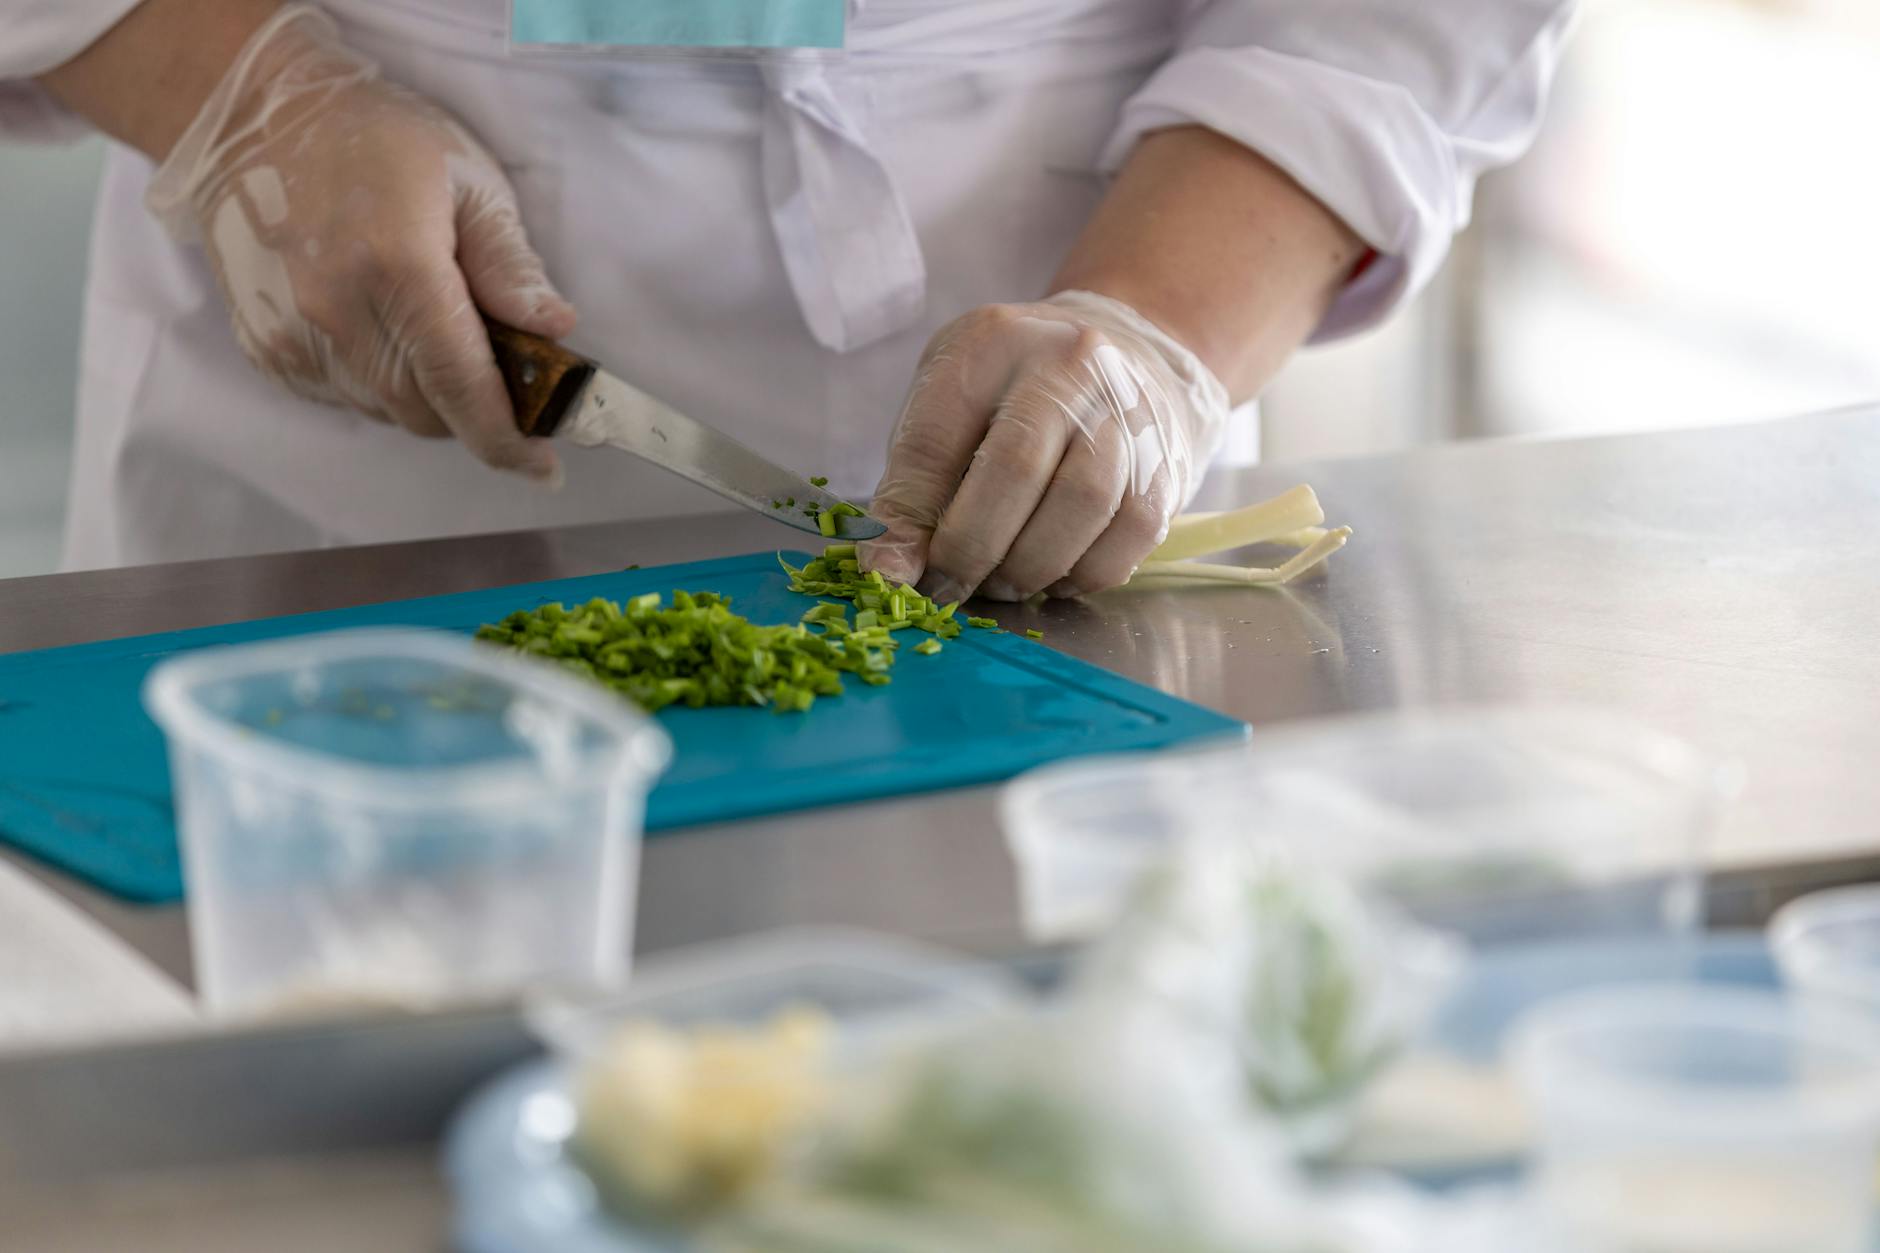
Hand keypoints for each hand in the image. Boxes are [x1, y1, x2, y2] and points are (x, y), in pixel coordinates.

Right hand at [144, 5, 572, 482]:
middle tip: (507, 382)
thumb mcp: (468, 180)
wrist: (251, 116)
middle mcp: (335, 313)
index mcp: (397, 266)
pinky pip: (343, 397)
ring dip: (427, 398)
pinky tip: (386, 330)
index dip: (507, 440)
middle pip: (426, 413)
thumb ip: (509, 263)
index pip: (461, 385)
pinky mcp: (264, 347)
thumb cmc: (375, 137)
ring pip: (385, 411)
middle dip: (475, 414)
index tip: (544, 469)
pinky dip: (380, 383)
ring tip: (440, 339)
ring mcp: (290, 335)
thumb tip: (555, 330)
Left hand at [862, 291, 1230, 602]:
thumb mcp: (948, 409)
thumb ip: (913, 488)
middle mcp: (1069, 365)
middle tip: (951, 587)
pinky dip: (1083, 573)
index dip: (910, 519)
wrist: (1125, 360)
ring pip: (1083, 503)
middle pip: (1016, 468)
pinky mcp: (1166, 461)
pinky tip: (1054, 575)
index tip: (897, 575)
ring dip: (1031, 566)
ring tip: (1002, 581)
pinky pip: (1131, 534)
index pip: (937, 437)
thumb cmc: (1013, 396)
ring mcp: (1128, 410)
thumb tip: (888, 573)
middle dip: (973, 548)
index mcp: (991, 344)